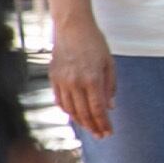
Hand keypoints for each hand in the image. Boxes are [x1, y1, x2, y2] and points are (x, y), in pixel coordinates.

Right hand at [49, 18, 116, 138]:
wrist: (72, 27)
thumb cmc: (95, 43)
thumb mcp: (109, 63)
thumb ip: (110, 86)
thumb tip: (110, 108)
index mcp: (92, 79)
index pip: (98, 109)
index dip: (104, 124)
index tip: (109, 133)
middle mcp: (75, 82)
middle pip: (84, 113)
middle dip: (94, 127)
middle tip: (101, 136)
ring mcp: (62, 81)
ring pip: (70, 109)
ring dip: (80, 122)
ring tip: (90, 128)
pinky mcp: (53, 78)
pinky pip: (60, 100)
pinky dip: (67, 110)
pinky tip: (75, 115)